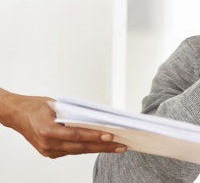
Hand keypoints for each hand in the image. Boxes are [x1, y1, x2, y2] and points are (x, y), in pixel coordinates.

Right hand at [1, 93, 125, 157]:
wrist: (17, 115)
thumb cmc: (37, 107)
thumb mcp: (57, 105)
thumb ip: (74, 114)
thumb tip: (98, 119)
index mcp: (47, 130)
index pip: (76, 134)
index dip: (94, 136)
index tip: (111, 136)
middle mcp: (47, 143)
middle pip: (81, 146)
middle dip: (103, 146)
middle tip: (122, 146)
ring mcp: (48, 151)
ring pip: (78, 151)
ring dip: (98, 149)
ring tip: (117, 147)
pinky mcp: (50, 153)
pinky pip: (72, 151)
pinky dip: (87, 148)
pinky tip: (101, 146)